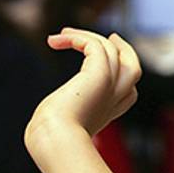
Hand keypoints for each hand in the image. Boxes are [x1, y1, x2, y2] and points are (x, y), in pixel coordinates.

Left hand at [26, 28, 140, 143]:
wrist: (58, 138)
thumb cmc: (54, 136)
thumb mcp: (63, 124)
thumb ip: (63, 117)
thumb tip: (41, 127)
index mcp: (112, 110)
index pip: (129, 89)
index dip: (121, 72)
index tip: (107, 62)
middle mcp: (117, 96)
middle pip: (132, 65)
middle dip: (124, 49)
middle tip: (111, 37)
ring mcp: (112, 84)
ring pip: (112, 49)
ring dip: (86, 37)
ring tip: (62, 35)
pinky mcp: (100, 73)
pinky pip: (94, 45)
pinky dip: (76, 38)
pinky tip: (55, 41)